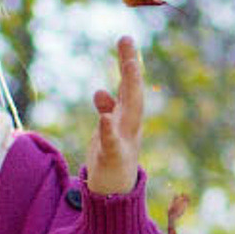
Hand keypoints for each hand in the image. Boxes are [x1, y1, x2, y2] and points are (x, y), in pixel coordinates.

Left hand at [86, 37, 146, 196]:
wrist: (114, 194)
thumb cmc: (112, 160)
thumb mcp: (108, 131)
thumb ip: (107, 110)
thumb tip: (101, 91)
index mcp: (128, 118)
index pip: (129, 86)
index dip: (129, 63)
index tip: (125, 39)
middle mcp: (130, 125)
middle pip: (133, 91)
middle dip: (131, 67)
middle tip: (127, 41)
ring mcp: (124, 140)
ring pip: (130, 110)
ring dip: (131, 87)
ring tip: (129, 64)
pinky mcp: (113, 158)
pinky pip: (112, 142)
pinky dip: (109, 130)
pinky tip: (106, 118)